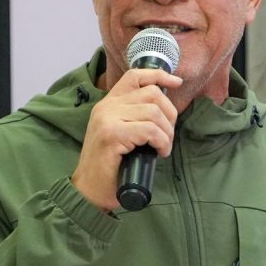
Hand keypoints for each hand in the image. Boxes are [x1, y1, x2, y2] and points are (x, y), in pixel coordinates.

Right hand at [71, 68, 181, 210]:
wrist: (89, 190)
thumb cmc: (110, 166)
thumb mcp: (122, 134)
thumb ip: (135, 118)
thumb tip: (165, 110)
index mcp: (109, 103)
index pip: (135, 76)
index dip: (159, 75)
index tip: (176, 83)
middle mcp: (106, 106)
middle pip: (152, 94)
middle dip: (170, 114)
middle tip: (168, 136)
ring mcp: (107, 118)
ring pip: (153, 112)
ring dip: (167, 132)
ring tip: (163, 147)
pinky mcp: (112, 134)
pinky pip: (149, 130)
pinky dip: (161, 141)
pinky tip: (160, 152)